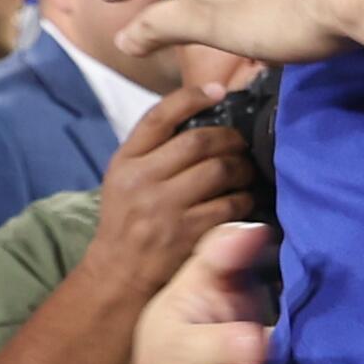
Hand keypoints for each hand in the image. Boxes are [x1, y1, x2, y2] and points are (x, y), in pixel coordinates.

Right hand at [77, 87, 256, 303]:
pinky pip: (231, 203)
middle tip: (241, 145)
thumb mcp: (126, 178)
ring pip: (221, 170)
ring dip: (243, 167)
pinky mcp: (187, 232)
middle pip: (200, 141)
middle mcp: (142, 180)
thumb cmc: (128, 219)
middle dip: (231, 139)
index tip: (218, 90)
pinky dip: (245, 198)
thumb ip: (155, 149)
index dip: (191, 97)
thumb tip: (204, 112)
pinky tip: (245, 198)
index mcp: (125, 161)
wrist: (117, 274)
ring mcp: (164, 208)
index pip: (158, 117)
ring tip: (246, 171)